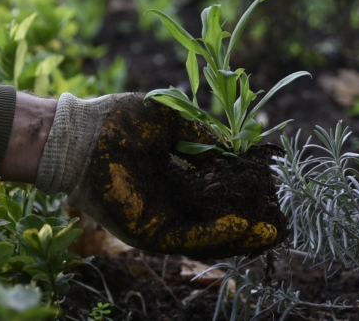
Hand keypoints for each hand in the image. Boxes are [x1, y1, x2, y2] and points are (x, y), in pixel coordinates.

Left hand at [35, 93, 277, 258]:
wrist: (80, 134)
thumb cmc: (120, 121)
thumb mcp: (171, 120)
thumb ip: (202, 136)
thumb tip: (234, 149)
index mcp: (177, 177)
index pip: (217, 194)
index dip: (243, 195)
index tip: (269, 192)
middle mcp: (172, 202)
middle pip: (217, 221)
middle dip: (248, 223)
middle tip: (278, 222)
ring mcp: (161, 218)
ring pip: (207, 235)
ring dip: (239, 236)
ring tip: (269, 231)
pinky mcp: (148, 231)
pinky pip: (188, 237)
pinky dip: (215, 235)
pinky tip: (240, 227)